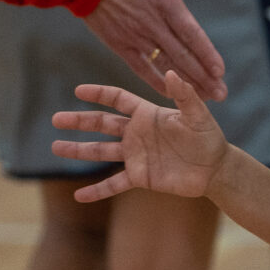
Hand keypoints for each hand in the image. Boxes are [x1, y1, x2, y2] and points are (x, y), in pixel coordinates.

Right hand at [50, 70, 230, 202]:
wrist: (214, 169)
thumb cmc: (209, 137)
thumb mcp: (197, 114)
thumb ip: (184, 94)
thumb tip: (170, 73)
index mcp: (147, 114)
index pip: (118, 100)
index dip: (99, 94)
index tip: (78, 91)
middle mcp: (137, 133)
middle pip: (101, 124)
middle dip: (79, 121)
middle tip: (56, 119)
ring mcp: (135, 155)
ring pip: (101, 151)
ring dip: (79, 150)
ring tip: (56, 147)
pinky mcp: (140, 177)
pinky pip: (113, 184)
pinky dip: (97, 191)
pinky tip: (79, 196)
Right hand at [82, 0, 227, 99]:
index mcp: (166, 1)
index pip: (192, 34)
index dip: (207, 54)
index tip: (220, 71)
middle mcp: (153, 23)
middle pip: (182, 55)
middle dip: (203, 77)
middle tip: (221, 94)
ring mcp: (135, 35)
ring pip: (165, 65)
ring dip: (186, 83)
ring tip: (203, 98)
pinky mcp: (119, 43)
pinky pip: (141, 68)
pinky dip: (156, 81)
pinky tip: (169, 92)